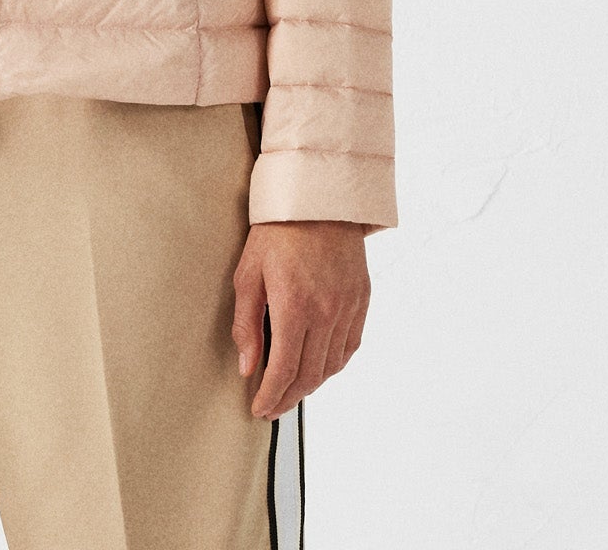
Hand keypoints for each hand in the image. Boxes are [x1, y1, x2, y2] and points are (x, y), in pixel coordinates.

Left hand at [231, 219, 370, 419]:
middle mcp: (326, 312)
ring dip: (310, 386)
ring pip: (331, 366)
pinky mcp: (361, 300)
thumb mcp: (248, 273)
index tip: (258, 410)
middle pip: (309, 375)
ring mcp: (347, 307)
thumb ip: (246, 324)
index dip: (270, 396)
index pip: (284, 370)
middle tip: (271, 408)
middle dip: (287, 398)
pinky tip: (318, 368)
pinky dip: (333, 365)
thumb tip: (248, 367)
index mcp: (294, 306)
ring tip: (290, 391)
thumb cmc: (276, 231)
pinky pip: (349, 347)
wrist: (317, 198)